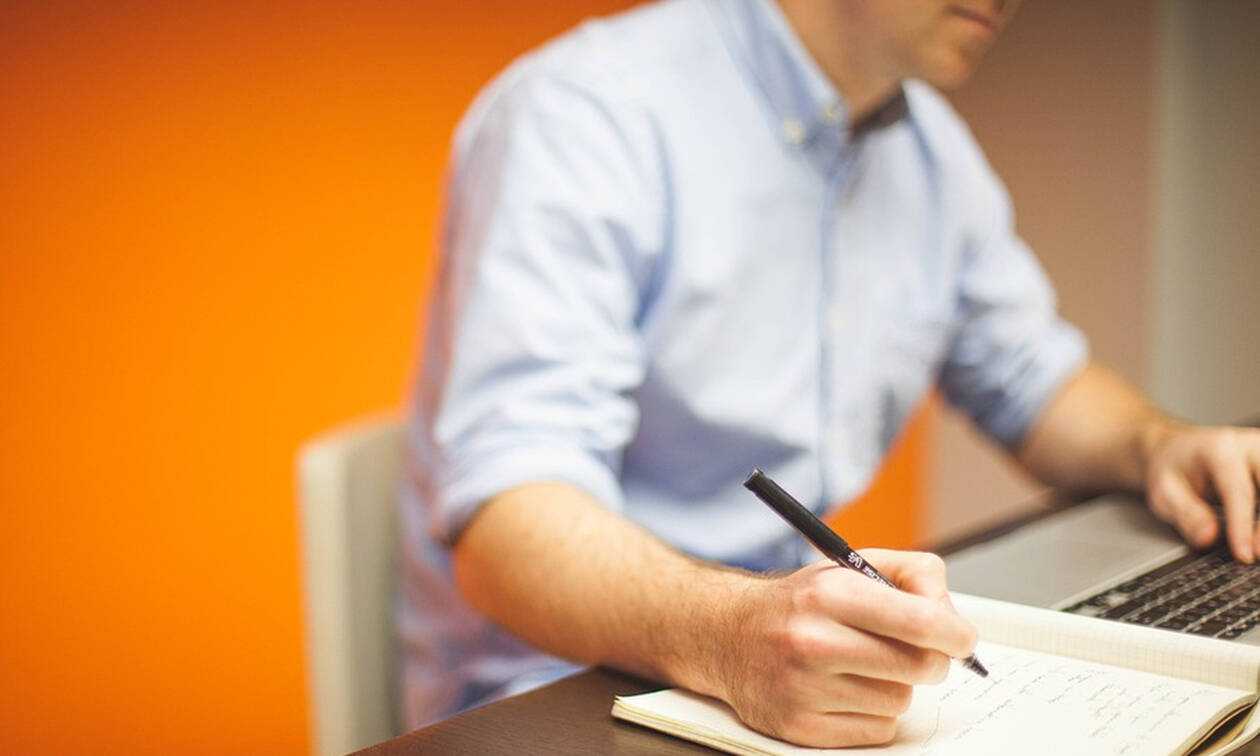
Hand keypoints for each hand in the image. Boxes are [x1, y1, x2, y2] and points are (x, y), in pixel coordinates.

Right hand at [704, 549, 976, 747]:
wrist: (727, 634)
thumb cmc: (800, 603)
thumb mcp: (849, 567)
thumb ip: (911, 575)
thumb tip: (952, 615)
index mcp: (829, 594)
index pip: (920, 622)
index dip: (955, 634)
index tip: (962, 639)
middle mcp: (813, 641)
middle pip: (920, 666)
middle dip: (931, 659)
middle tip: (917, 651)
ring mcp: (804, 689)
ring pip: (900, 700)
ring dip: (894, 685)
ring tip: (862, 666)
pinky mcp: (799, 727)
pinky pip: (877, 730)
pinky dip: (873, 713)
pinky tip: (847, 690)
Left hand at [1144, 424, 1259, 561]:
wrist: (1178, 449)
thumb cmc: (1172, 469)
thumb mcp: (1163, 491)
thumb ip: (1185, 514)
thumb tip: (1208, 538)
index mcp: (1220, 449)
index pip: (1239, 491)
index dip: (1243, 526)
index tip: (1244, 555)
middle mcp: (1250, 447)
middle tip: (1257, 554)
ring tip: (1258, 548)